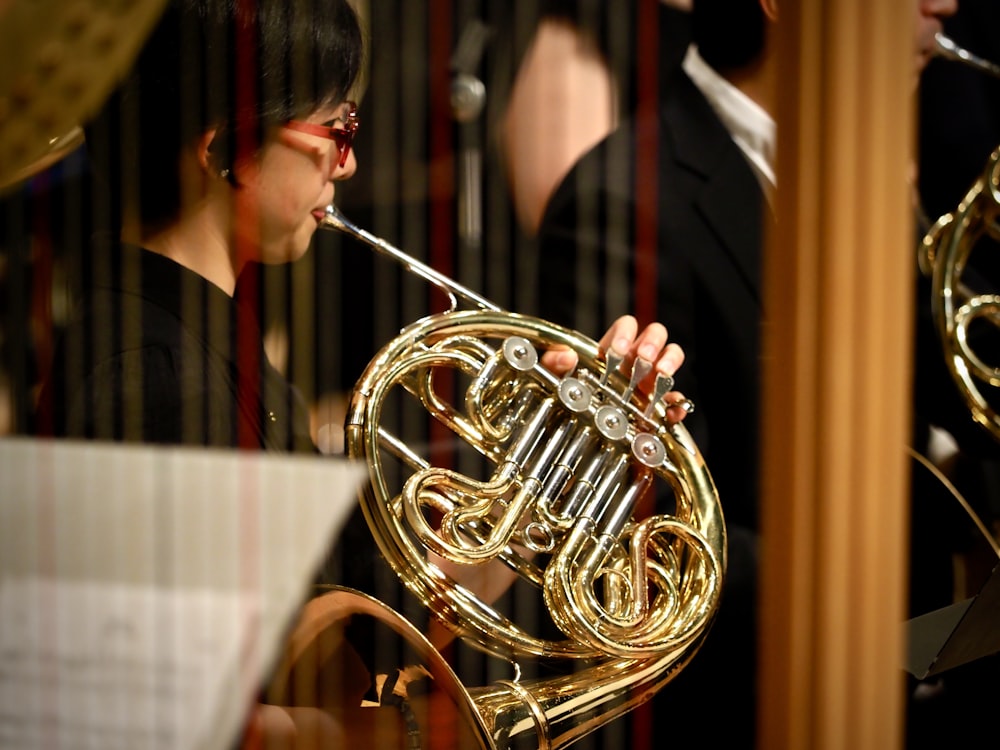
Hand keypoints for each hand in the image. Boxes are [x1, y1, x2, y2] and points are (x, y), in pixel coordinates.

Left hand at [540, 315, 689, 422]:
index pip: (626, 327)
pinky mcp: (657, 410)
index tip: (618, 350)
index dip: (625, 333)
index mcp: (611, 352)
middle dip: (652, 342)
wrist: (576, 440)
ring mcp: (648, 384)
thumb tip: (566, 356)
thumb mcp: (553, 383)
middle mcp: (633, 364)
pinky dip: (678, 404)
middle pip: (654, 335)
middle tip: (644, 359)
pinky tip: (673, 410)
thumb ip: (552, 366)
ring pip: (671, 357)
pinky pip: (675, 402)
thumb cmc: (565, 404)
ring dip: (670, 360)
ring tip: (661, 373)